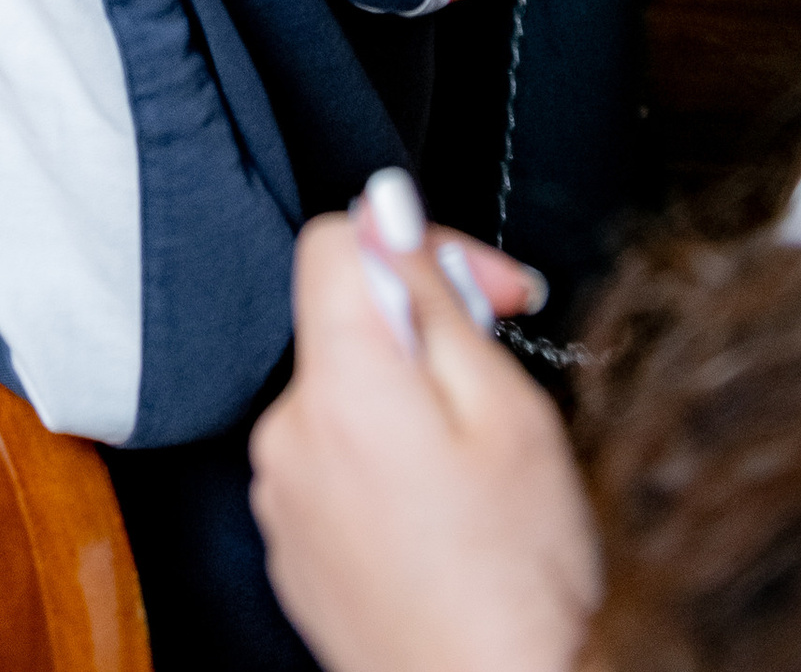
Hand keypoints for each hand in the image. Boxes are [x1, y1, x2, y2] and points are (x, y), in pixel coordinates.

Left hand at [249, 213, 595, 671]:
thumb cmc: (515, 588)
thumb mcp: (506, 412)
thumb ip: (435, 299)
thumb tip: (389, 212)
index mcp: (340, 386)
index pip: (333, 242)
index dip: (414, 241)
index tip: (475, 285)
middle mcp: (289, 435)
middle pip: (342, 324)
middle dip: (422, 336)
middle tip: (497, 386)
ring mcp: (284, 498)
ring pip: (342, 400)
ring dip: (404, 409)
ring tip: (476, 475)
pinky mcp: (293, 549)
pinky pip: (332, 468)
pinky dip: (383, 472)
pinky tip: (443, 522)